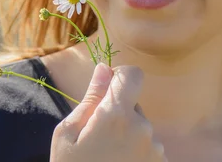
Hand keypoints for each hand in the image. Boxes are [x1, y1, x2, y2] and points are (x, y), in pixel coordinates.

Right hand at [50, 63, 166, 161]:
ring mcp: (154, 148)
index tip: (108, 89)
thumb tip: (104, 68)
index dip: (120, 76)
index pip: (133, 75)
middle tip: (96, 140)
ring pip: (140, 128)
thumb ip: (90, 98)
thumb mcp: (67, 135)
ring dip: (127, 136)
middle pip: (133, 105)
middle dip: (117, 115)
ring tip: (106, 158)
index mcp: (116, 115)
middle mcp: (142, 128)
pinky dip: (135, 153)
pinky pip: (147, 147)